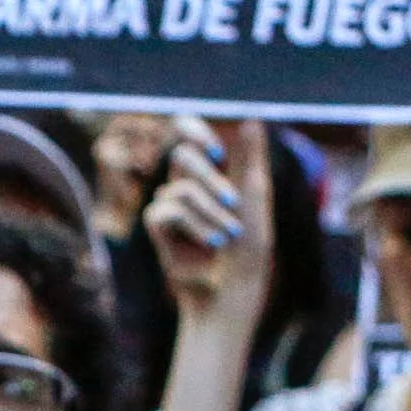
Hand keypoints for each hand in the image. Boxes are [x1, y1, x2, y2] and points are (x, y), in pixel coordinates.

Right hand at [144, 118, 271, 328]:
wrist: (233, 293)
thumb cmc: (249, 252)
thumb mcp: (254, 199)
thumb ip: (250, 159)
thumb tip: (250, 117)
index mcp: (209, 174)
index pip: (186, 135)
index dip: (193, 131)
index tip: (217, 152)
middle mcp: (184, 185)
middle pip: (181, 154)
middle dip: (211, 178)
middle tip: (234, 202)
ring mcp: (168, 206)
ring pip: (182, 189)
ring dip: (212, 212)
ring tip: (230, 237)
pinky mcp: (156, 229)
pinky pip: (170, 211)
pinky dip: (197, 226)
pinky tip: (213, 244)